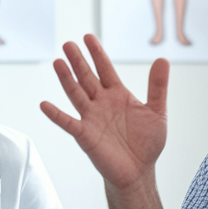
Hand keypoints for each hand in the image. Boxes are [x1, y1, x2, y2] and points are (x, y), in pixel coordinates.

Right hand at [41, 34, 168, 189]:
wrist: (139, 172)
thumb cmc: (147, 143)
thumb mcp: (157, 112)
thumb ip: (158, 86)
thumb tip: (162, 59)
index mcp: (117, 95)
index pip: (105, 69)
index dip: (97, 53)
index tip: (88, 37)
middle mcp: (101, 103)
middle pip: (87, 78)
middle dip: (78, 61)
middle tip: (68, 44)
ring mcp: (91, 118)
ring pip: (76, 94)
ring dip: (67, 80)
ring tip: (58, 63)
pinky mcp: (85, 136)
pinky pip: (68, 123)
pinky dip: (56, 115)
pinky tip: (45, 104)